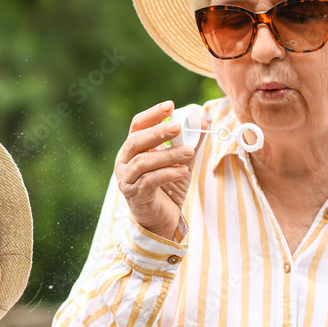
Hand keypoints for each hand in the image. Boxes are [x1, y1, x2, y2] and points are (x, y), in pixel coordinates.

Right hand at [115, 101, 197, 240]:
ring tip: (189, 152)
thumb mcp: (181, 162)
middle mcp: (125, 163)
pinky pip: (149, 180)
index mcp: (133, 150)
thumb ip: (189, 143)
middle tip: (178, 126)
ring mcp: (127, 180)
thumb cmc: (168, 189)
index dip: (152, 115)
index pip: (137, 126)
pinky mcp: (136, 196)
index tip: (170, 106)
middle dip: (157, 132)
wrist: (162, 220)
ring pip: (143, 161)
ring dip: (168, 154)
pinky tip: (182, 170)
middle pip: (135, 141)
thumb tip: (203, 123)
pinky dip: (167, 173)